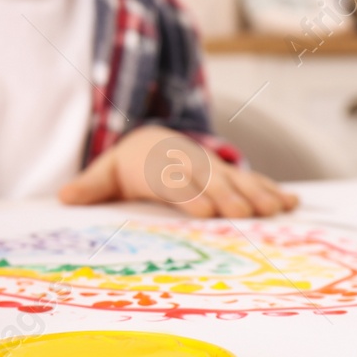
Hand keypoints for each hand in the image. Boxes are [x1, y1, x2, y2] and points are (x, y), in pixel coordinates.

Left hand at [57, 125, 299, 217]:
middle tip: (245, 216)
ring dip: (258, 194)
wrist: (153, 140)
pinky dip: (274, 191)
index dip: (190, 195)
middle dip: (228, 197)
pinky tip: (292, 205)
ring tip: (276, 211)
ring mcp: (215, 168)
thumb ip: (90, 186)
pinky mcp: (232, 174)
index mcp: (160, 165)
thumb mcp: (107, 173)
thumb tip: (64, 195)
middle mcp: (191, 164)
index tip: (205, 213)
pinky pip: (256, 181)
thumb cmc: (129, 166)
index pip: (175, 180)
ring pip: (238, 179)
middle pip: (211, 181)